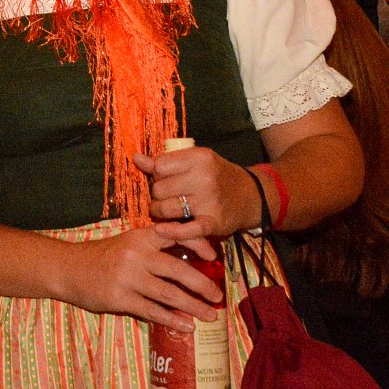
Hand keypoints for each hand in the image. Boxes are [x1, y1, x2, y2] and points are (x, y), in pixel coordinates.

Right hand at [52, 224, 220, 329]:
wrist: (68, 268)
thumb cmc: (102, 257)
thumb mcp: (127, 244)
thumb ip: (153, 249)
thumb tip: (188, 265)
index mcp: (140, 237)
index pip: (176, 235)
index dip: (198, 244)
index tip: (214, 257)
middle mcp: (136, 255)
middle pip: (178, 269)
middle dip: (203, 285)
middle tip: (217, 296)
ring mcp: (128, 277)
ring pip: (169, 293)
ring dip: (193, 306)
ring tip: (210, 315)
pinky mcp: (119, 298)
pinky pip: (152, 311)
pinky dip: (172, 320)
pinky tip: (186, 326)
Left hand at [134, 147, 257, 239]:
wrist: (251, 196)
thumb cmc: (217, 176)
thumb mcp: (195, 161)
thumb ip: (165, 161)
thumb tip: (137, 158)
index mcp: (199, 157)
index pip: (159, 166)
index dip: (156, 174)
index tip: (163, 178)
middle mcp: (204, 177)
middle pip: (159, 189)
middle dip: (157, 194)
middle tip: (166, 196)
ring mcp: (209, 201)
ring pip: (165, 209)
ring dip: (159, 212)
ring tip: (165, 210)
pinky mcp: (213, 222)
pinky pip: (185, 230)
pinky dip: (171, 231)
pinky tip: (161, 229)